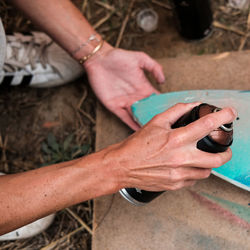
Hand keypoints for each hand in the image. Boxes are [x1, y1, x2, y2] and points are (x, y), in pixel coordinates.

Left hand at [84, 43, 164, 129]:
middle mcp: (135, 96)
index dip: (163, 106)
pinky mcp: (114, 106)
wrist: (99, 59)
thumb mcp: (140, 58)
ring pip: (137, 116)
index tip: (172, 113)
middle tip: (164, 127)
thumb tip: (163, 80)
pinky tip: (138, 130)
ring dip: (144, 122)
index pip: (156, 99)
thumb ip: (154, 67)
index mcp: (143, 87)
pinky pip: (124, 117)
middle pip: (147, 110)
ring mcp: (125, 102)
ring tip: (153, 132)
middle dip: (155, 118)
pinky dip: (131, 124)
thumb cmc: (118, 57)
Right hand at [105, 103, 236, 191]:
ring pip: (207, 172)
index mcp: (176, 139)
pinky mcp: (175, 185)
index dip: (223, 117)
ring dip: (208, 163)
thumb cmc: (137, 145)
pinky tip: (186, 166)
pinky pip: (194, 180)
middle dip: (227, 152)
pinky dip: (194, 172)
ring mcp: (179, 174)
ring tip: (201, 157)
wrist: (123, 165)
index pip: (207, 125)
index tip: (230, 114)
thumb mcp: (155, 122)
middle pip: (217, 158)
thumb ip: (177, 111)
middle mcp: (180, 158)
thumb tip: (193, 105)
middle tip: (225, 149)